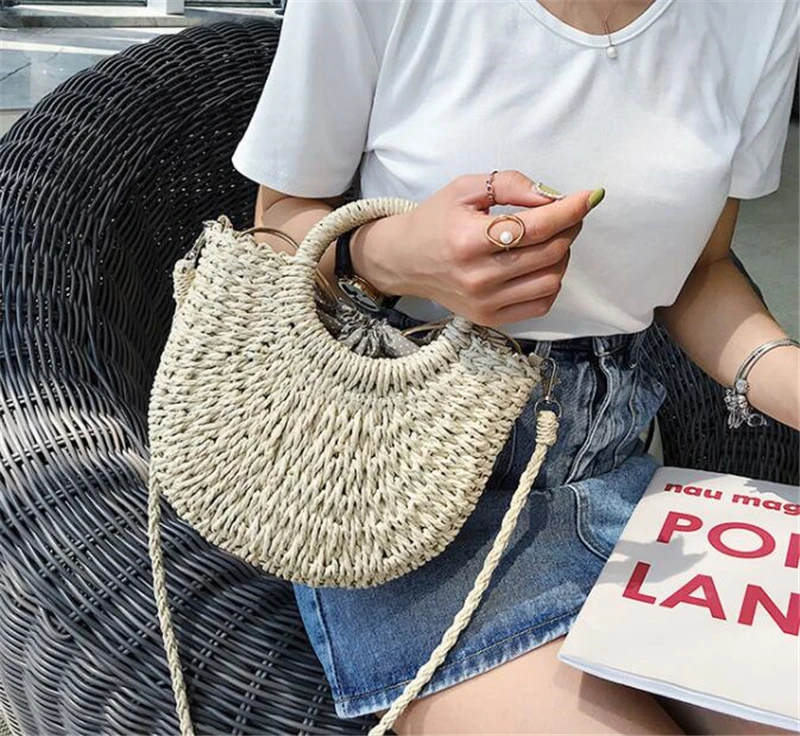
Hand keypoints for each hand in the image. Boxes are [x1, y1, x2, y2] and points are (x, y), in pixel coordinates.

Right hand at [353, 170, 602, 326]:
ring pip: (552, 279)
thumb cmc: (436, 220)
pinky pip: (541, 304)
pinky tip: (539, 265)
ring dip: (562, 255)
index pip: (536, 226)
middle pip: (550, 253)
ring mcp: (484, 302)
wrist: (404, 261)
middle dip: (569, 228)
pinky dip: (551, 281)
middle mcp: (477, 276)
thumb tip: (552, 197)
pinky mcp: (489, 318)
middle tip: (566, 214)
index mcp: (468, 239)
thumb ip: (510, 185)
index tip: (590, 196)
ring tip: (550, 239)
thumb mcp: (465, 189)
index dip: (570, 209)